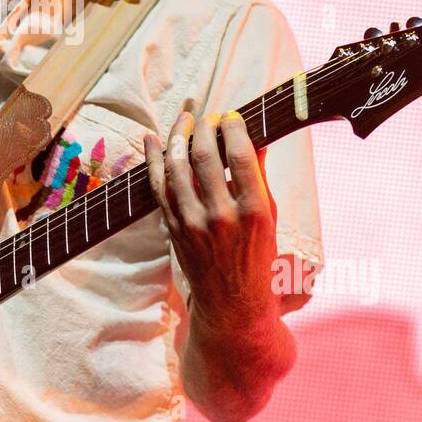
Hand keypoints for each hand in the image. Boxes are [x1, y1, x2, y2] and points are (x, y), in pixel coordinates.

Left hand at [144, 109, 278, 335]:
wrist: (233, 306)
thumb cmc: (257, 259)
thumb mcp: (269, 219)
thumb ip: (260, 178)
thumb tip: (255, 139)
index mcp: (254, 211)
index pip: (240, 154)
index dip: (233, 127)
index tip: (231, 116)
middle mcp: (222, 215)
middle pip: (205, 156)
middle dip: (204, 127)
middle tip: (208, 115)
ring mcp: (194, 223)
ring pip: (178, 167)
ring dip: (178, 136)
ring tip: (184, 119)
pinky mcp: (174, 229)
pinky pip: (158, 187)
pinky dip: (153, 160)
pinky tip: (152, 139)